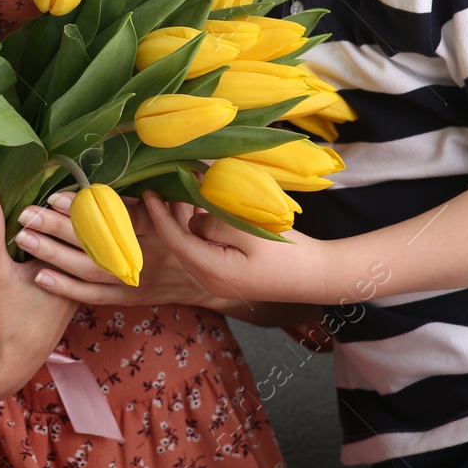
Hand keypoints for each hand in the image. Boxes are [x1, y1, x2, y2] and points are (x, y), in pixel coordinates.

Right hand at [0, 191, 79, 401]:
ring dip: (73, 226)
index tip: (61, 178)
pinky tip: (49, 236)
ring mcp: (77, 288)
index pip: (85, 221)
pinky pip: (75, 260)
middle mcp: (84, 278)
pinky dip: (67, 244)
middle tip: (60, 186)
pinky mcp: (66, 296)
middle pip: (90, 232)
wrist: (6, 366)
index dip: (75, 196)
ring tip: (58, 203)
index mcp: (75, 268)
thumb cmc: (3, 322)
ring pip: (84, 248)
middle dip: (76, 208)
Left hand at [15, 189, 223, 307]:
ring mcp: (136, 280)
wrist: (216, 281)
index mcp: (160, 230)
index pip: (118, 217)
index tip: (58, 195)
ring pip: (89, 269)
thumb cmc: (197, 232)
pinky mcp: (130, 297)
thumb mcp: (190, 205)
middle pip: (96, 242)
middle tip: (26, 214)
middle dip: (58, 227)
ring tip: (23, 238)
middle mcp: (145, 256)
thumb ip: (170, 185)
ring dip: (54, 255)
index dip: (87, 207)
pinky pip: (94, 296)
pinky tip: (39, 277)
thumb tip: (165, 157)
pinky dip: (66, 288)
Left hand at [143, 189, 339, 304]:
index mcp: (212, 271)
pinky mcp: (229, 274)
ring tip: (179, 191)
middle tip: (160, 186)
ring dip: (184, 221)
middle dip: (168, 216)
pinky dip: (200, 229)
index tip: (148, 192)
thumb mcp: (248, 232)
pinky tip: (201, 208)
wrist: (319, 276)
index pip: (174, 240)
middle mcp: (209, 280)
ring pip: (191, 246)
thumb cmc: (287, 253)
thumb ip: (214, 224)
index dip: (159, 216)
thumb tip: (192, 221)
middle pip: (179, 245)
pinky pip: (205, 249)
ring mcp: (219, 280)